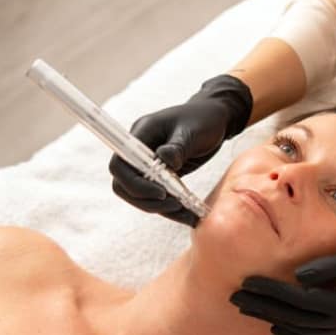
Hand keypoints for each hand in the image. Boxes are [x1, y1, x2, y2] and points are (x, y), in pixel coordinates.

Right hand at [109, 74, 251, 226]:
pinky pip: (157, 197)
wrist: (215, 119)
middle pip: (124, 185)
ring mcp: (148, 165)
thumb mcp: (192, 130)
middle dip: (145, 200)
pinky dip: (171, 209)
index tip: (161, 192)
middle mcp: (139, 152)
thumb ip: (177, 146)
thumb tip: (164, 160)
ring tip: (186, 214)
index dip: (134, 183)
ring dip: (159, 209)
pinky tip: (189, 215)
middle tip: (174, 206)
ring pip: (139, 196)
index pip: (120, 164)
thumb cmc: (203, 119)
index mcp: (141, 135)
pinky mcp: (161, 176)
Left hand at [230, 239, 335, 334]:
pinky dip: (295, 332)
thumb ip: (333, 265)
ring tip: (247, 309)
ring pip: (305, 332)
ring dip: (274, 320)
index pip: (301, 302)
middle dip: (263, 308)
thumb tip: (297, 273)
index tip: (245, 283)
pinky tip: (278, 326)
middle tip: (233, 298)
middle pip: (297, 320)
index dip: (272, 292)